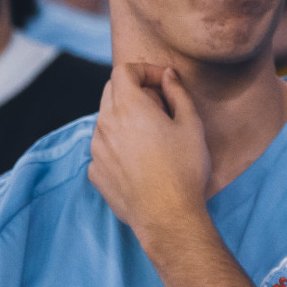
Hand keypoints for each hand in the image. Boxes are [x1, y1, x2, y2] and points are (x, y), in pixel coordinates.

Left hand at [88, 63, 211, 245]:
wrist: (167, 216)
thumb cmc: (183, 168)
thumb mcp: (190, 124)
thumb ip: (177, 92)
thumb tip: (167, 75)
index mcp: (128, 106)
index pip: (123, 71)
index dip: (145, 70)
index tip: (163, 82)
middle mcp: (104, 124)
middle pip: (111, 91)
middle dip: (133, 90)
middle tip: (159, 106)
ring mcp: (96, 149)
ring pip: (105, 119)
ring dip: (124, 117)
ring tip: (151, 136)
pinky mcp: (95, 172)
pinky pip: (103, 147)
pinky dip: (117, 143)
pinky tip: (139, 159)